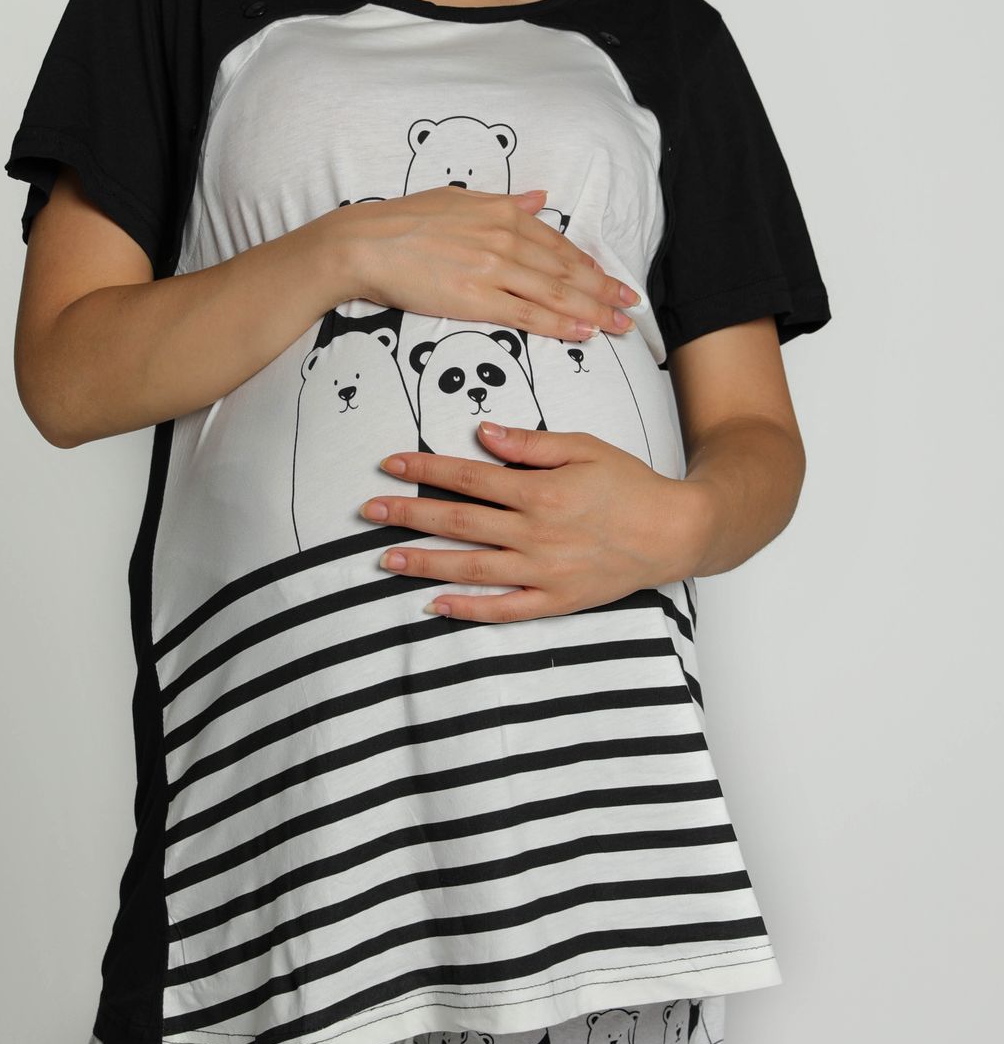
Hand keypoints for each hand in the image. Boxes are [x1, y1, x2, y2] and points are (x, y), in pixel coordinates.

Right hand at [330, 186, 640, 343]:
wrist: (365, 244)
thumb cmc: (404, 220)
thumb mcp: (459, 198)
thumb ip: (505, 202)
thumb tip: (539, 198)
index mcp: (503, 213)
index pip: (558, 244)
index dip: (590, 266)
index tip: (611, 280)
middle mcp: (506, 239)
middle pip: (567, 271)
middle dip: (604, 291)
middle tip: (631, 307)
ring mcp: (493, 270)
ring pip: (556, 294)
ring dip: (592, 311)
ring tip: (617, 325)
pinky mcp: (476, 299)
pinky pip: (529, 315)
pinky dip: (560, 324)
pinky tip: (582, 331)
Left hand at [358, 420, 708, 620]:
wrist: (674, 532)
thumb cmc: (630, 484)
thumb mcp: (584, 447)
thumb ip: (532, 444)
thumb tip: (485, 433)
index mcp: (541, 492)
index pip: (470, 478)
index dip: (425, 470)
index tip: (390, 465)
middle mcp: (536, 534)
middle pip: (459, 522)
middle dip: (409, 514)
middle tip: (369, 510)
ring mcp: (543, 572)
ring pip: (471, 567)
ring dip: (424, 562)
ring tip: (385, 557)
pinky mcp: (555, 601)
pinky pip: (503, 609)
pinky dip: (467, 609)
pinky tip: (434, 603)